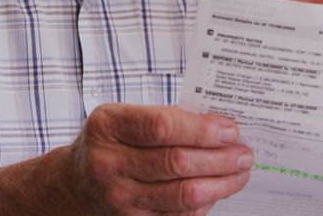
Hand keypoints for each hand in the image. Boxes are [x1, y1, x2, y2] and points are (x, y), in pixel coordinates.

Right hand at [59, 103, 252, 214]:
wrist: (77, 182)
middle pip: (177, 162)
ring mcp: (119, 197)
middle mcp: (109, 163)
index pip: (162, 127)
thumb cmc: (111, 141)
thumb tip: (221, 126)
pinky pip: (179, 215)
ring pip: (183, 194)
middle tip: (244, 153)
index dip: (202, 129)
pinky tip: (217, 189)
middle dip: (220, 158)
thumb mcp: (125, 116)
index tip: (230, 129)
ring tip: (239, 172)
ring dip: (221, 183)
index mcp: (108, 126)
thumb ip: (168, 117)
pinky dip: (205, 202)